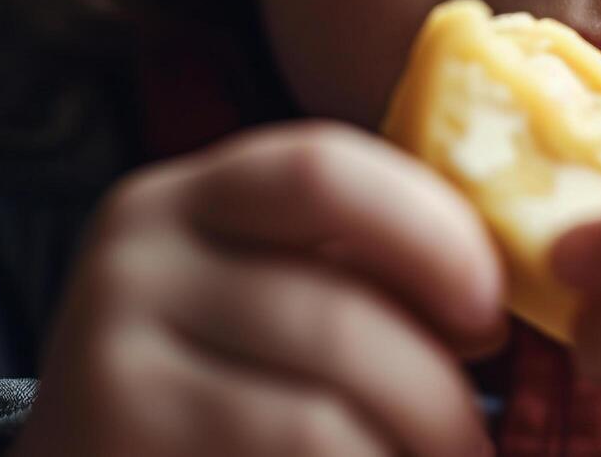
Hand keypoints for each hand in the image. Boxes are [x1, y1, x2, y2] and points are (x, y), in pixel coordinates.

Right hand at [9, 121, 505, 456]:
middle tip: (473, 443)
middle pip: (335, 314)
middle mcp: (133, 260)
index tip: (491, 309)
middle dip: (436, 393)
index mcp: (186, 196)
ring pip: (315, 421)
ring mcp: (105, 362)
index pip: (321, 171)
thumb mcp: (264, 296)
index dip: (431, 232)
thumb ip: (353, 273)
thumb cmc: (209, 382)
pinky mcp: (111, 441)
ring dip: (405, 456)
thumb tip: (494, 302)